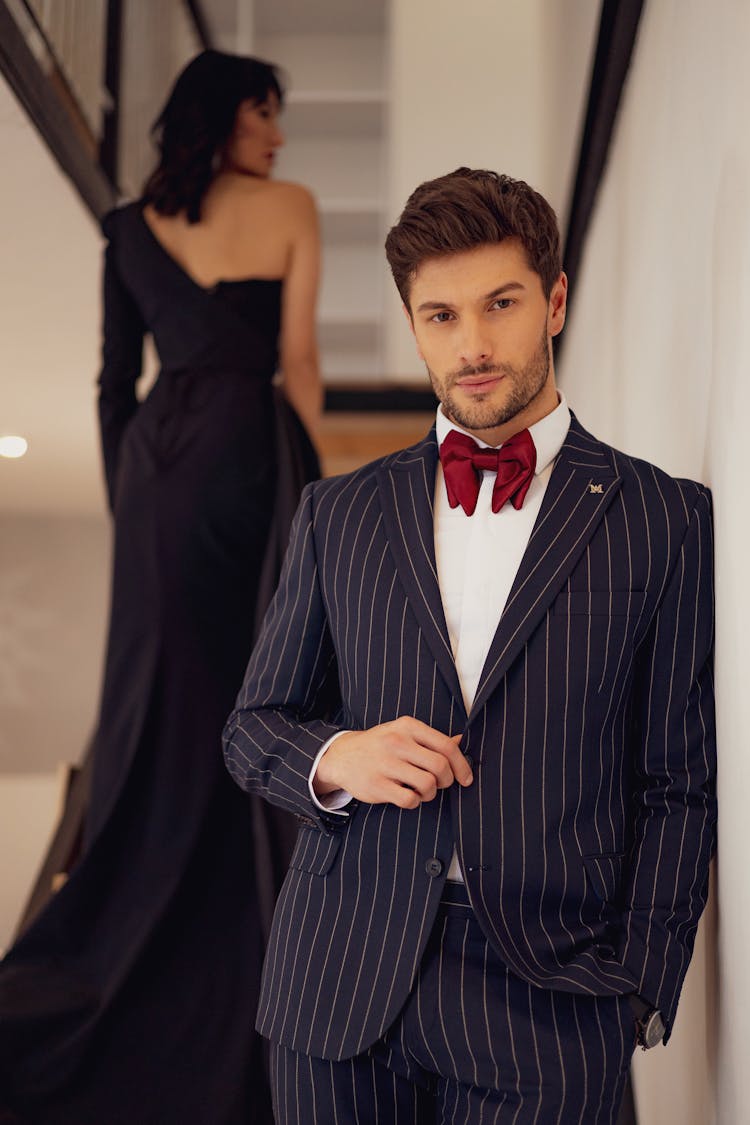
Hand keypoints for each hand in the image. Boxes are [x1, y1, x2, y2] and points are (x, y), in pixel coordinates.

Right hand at [314, 717, 472, 808]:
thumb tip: (461, 741)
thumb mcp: (403, 733)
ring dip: (430, 793)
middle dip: (447, 781)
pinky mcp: (377, 785)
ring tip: (421, 790)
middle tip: (440, 784)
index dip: (462, 765)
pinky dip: (414, 802)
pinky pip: (410, 799)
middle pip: (440, 767)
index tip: (466, 778)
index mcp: (407, 726)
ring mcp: (385, 763)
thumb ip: (431, 739)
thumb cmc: (379, 745)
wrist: (341, 756)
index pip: (446, 746)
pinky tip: (407, 795)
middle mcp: (397, 742)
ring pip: (428, 785)